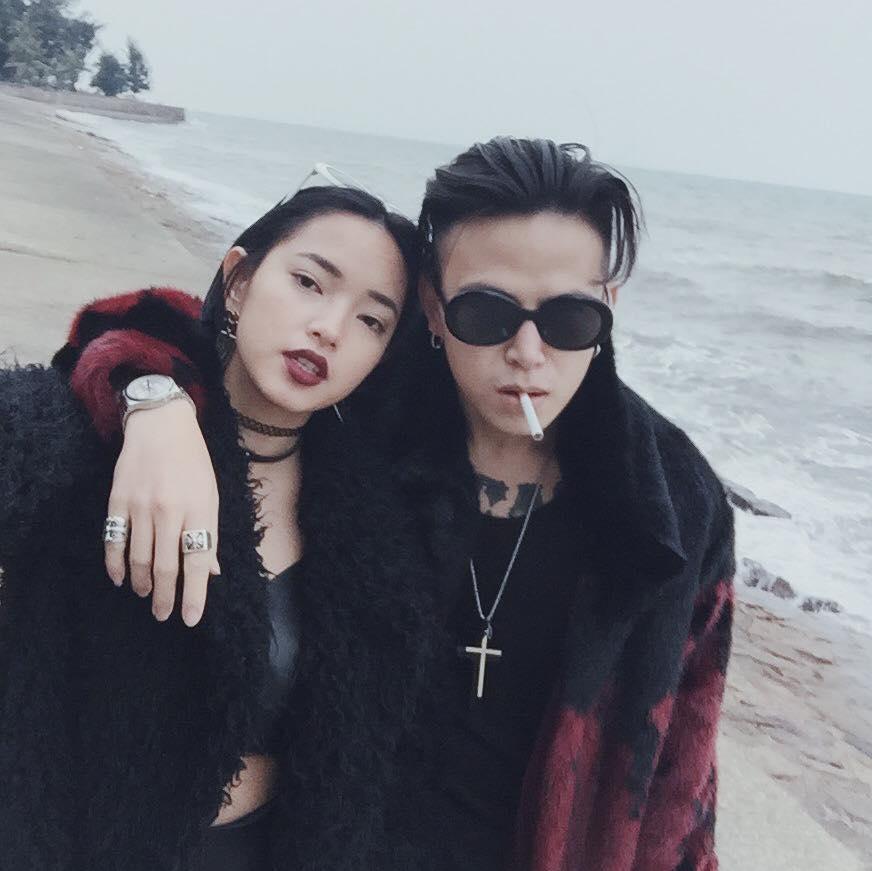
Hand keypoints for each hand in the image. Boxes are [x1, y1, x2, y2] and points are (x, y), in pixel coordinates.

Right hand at [106, 399, 219, 626]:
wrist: (161, 425)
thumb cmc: (193, 462)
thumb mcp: (210, 494)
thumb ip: (209, 532)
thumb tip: (210, 571)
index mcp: (199, 509)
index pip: (197, 562)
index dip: (194, 594)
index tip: (190, 618)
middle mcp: (170, 511)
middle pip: (165, 566)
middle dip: (166, 597)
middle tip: (164, 615)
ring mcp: (141, 506)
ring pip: (138, 559)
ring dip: (142, 584)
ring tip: (147, 596)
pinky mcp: (118, 501)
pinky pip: (113, 541)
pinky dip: (115, 565)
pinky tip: (119, 579)